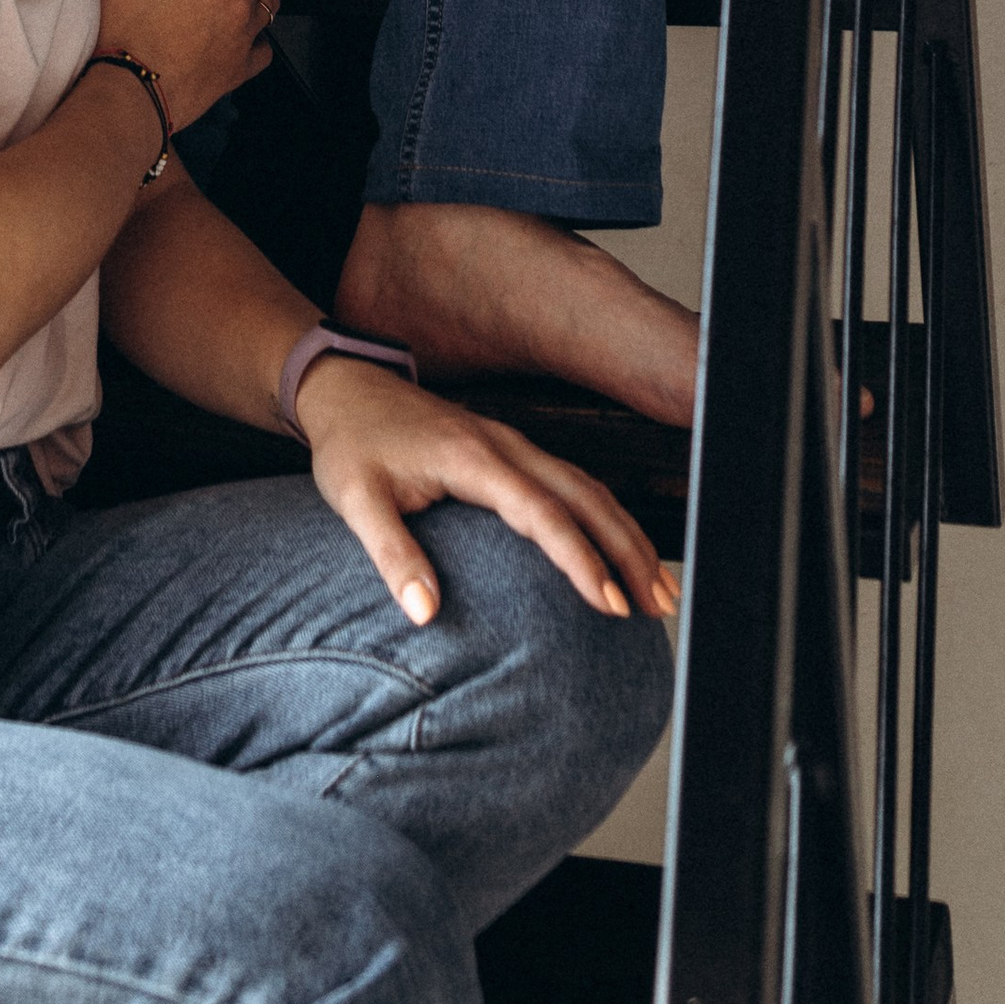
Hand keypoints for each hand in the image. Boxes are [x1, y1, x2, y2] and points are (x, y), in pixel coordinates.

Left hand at [296, 356, 680, 628]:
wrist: (346, 389)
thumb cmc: (352, 446)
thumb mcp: (356, 500)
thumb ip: (391, 555)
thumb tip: (424, 615)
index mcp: (473, 459)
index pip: (542, 512)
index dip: (581, 559)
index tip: (610, 604)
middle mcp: (506, 446)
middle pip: (586, 496)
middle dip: (628, 550)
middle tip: (659, 605)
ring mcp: (513, 444)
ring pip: (588, 486)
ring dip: (627, 534)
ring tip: (658, 589)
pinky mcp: (512, 451)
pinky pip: (573, 482)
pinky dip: (606, 516)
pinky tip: (620, 549)